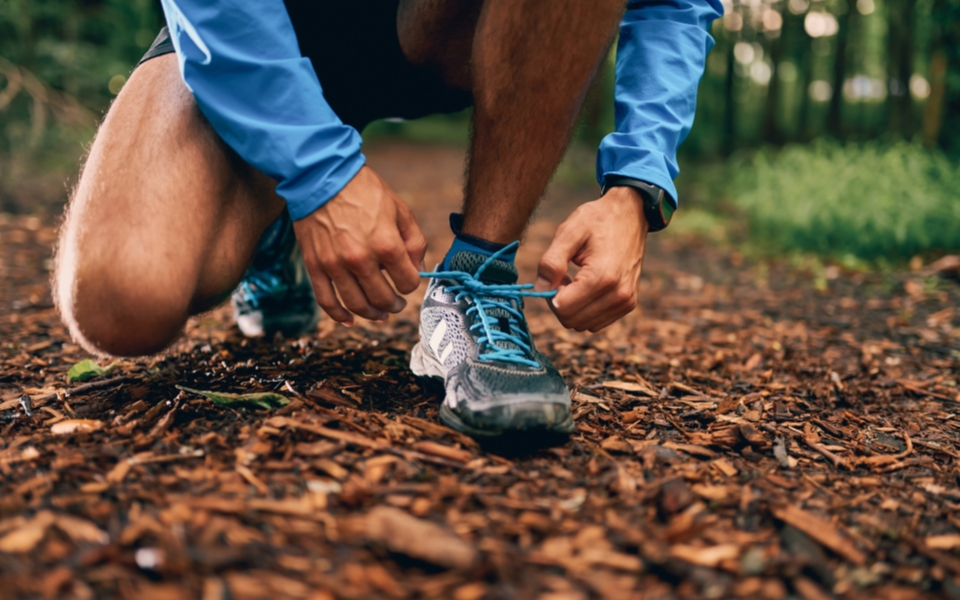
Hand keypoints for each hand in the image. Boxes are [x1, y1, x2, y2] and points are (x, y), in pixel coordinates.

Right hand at [293, 166, 426, 324]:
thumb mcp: (399, 209)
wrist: (320, 176)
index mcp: (386, 244)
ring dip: (372, 314)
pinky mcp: (315, 266)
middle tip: (397, 304)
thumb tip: (418, 267)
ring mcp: (335, 265)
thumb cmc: (363, 190)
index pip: (408, 282)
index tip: (408, 280)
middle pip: (383, 298)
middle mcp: (361, 259)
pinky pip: (327, 301)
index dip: (411, 284)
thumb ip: (414, 240)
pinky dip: (339, 316)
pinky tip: (350, 320)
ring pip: (357, 305)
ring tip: (380, 313)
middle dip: (394, 305)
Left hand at [534, 187, 648, 331]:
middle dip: (560, 302)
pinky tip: (588, 287)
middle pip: (571, 320)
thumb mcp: (568, 232)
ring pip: (583, 325)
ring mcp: (625, 301)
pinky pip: (596, 322)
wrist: (630, 214)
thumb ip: (551, 262)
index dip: (551, 295)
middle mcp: (618, 294)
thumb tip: (540, 289)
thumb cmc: (597, 220)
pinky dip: (586, 309)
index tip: (557, 275)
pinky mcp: (628, 304)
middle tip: (565, 276)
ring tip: (577, 280)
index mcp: (601, 277)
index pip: (562, 309)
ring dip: (573, 307)